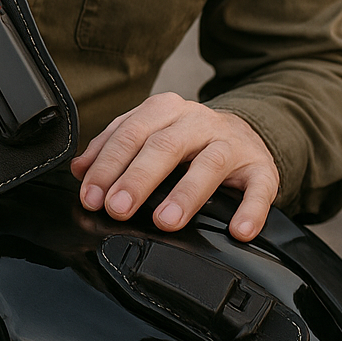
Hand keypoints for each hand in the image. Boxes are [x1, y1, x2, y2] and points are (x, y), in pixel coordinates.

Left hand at [70, 93, 278, 240]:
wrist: (243, 132)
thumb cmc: (187, 140)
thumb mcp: (149, 134)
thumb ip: (114, 148)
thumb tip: (79, 169)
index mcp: (165, 110)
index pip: (130, 133)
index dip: (108, 164)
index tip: (91, 195)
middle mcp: (198, 121)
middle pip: (165, 146)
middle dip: (137, 178)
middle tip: (117, 207)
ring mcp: (232, 143)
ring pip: (209, 164)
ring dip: (186, 194)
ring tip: (165, 221)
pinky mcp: (261, 168)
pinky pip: (259, 188)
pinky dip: (250, 210)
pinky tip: (237, 230)